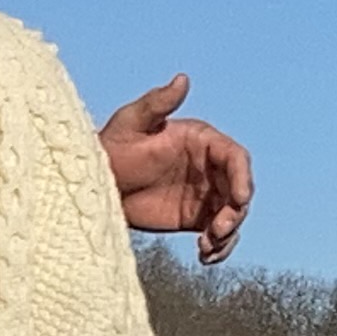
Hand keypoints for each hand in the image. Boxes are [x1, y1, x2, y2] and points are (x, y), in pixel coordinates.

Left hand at [98, 74, 251, 263]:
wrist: (93, 186)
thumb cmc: (109, 148)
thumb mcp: (130, 123)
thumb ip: (158, 103)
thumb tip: (182, 78)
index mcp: (201, 141)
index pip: (234, 157)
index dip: (243, 177)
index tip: (240, 199)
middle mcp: (207, 167)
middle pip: (238, 189)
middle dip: (236, 211)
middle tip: (218, 230)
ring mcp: (203, 194)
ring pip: (232, 214)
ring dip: (228, 233)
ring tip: (207, 247)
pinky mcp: (193, 219)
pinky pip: (216, 234)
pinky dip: (217, 247)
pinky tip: (204, 257)